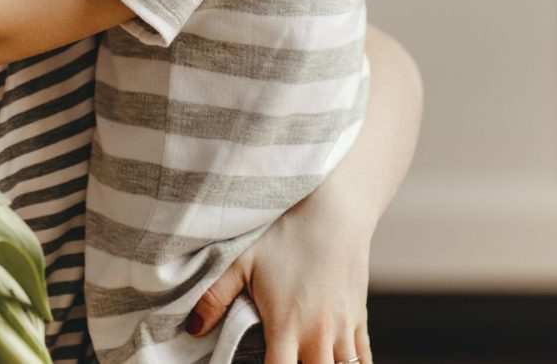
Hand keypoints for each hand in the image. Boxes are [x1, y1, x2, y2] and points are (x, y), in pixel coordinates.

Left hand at [187, 188, 373, 363]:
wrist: (337, 208)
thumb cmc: (287, 232)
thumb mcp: (243, 260)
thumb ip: (215, 296)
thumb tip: (193, 328)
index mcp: (288, 326)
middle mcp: (319, 334)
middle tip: (284, 359)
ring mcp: (344, 329)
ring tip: (306, 360)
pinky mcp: (360, 318)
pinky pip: (363, 359)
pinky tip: (337, 363)